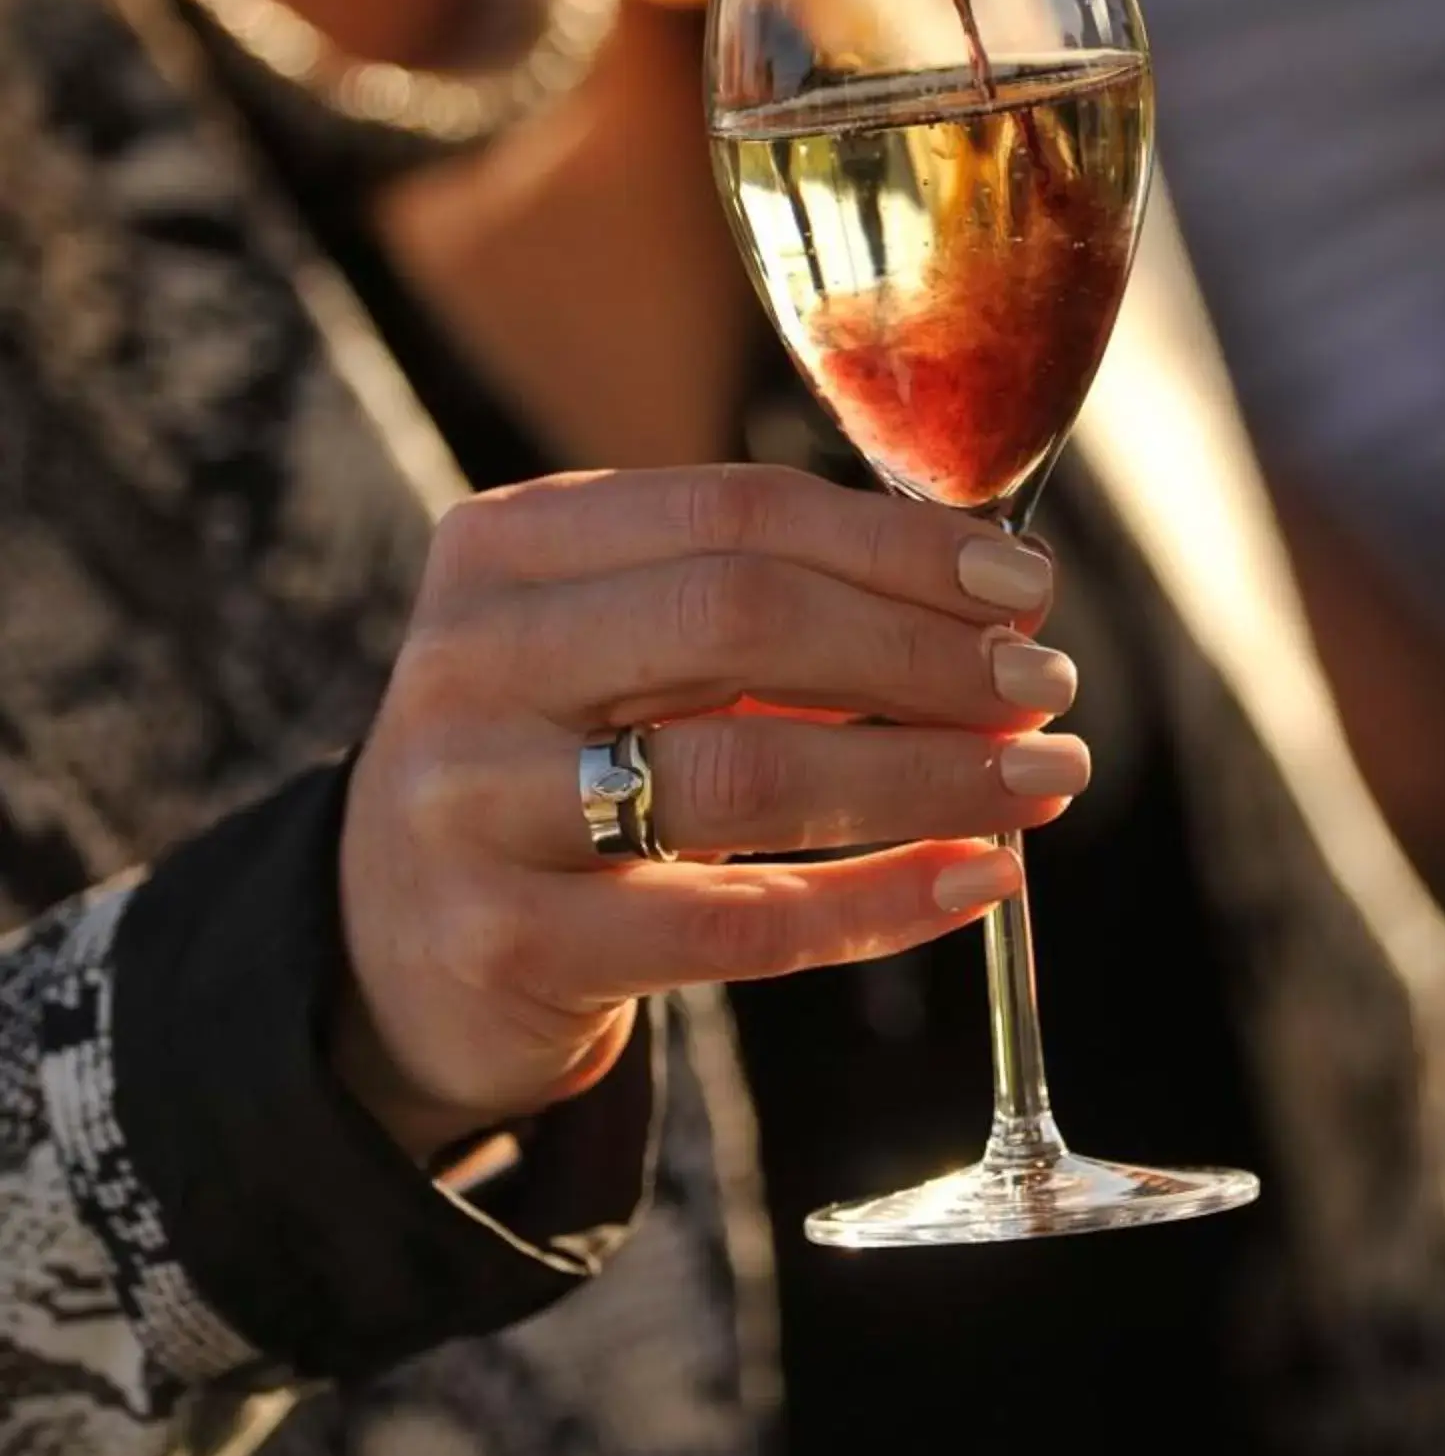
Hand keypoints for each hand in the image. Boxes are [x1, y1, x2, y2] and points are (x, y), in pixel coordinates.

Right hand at [336, 464, 1086, 1162]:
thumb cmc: (555, 761)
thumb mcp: (613, 645)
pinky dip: (873, 903)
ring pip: (744, 775)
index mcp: (510, 547)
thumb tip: (992, 599)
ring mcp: (473, 805)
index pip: (736, 510)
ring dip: (926, 775)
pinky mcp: (505, 944)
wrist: (390, 943)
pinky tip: (971, 880)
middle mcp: (473, 659)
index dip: (899, 546)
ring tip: (1042, 780)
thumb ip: (762, 601)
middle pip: (741, 620)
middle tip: (1044, 688)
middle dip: (923, 652)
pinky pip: (732, 926)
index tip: (1024, 586)